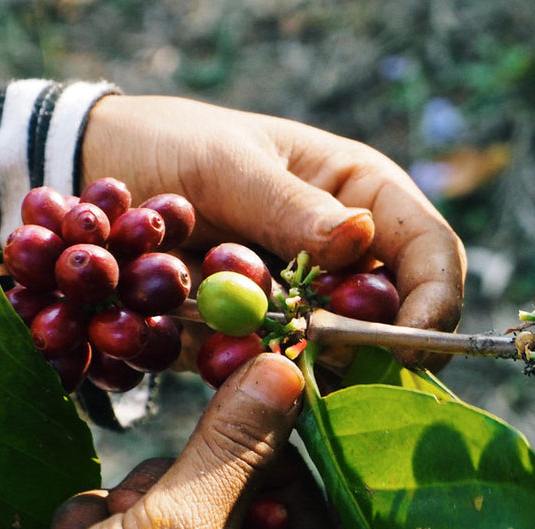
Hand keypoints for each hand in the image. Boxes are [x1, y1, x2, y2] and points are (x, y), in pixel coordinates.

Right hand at [0, 354, 373, 528]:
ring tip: (119, 523)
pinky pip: (150, 527)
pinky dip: (112, 525)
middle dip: (219, 479)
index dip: (334, 470)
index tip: (300, 405)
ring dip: (155, 498)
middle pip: (272, 509)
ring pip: (204, 506)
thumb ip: (236, 445)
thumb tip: (283, 371)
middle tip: (182, 469)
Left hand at [80, 94, 465, 359]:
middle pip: (399, 320)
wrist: (99, 177)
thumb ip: (289, 205)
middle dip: (370, 349)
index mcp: (361, 195)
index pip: (430, 251)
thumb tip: (362, 236)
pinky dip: (258, 376)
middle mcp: (348, 255)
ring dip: (306, 365)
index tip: (411, 347)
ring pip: (342, 359)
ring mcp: (308, 303)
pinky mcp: (266, 340)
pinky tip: (219, 354)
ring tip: (250, 342)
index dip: (435, 301)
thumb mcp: (226, 166)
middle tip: (317, 357)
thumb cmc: (171, 148)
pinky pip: (281, 374)